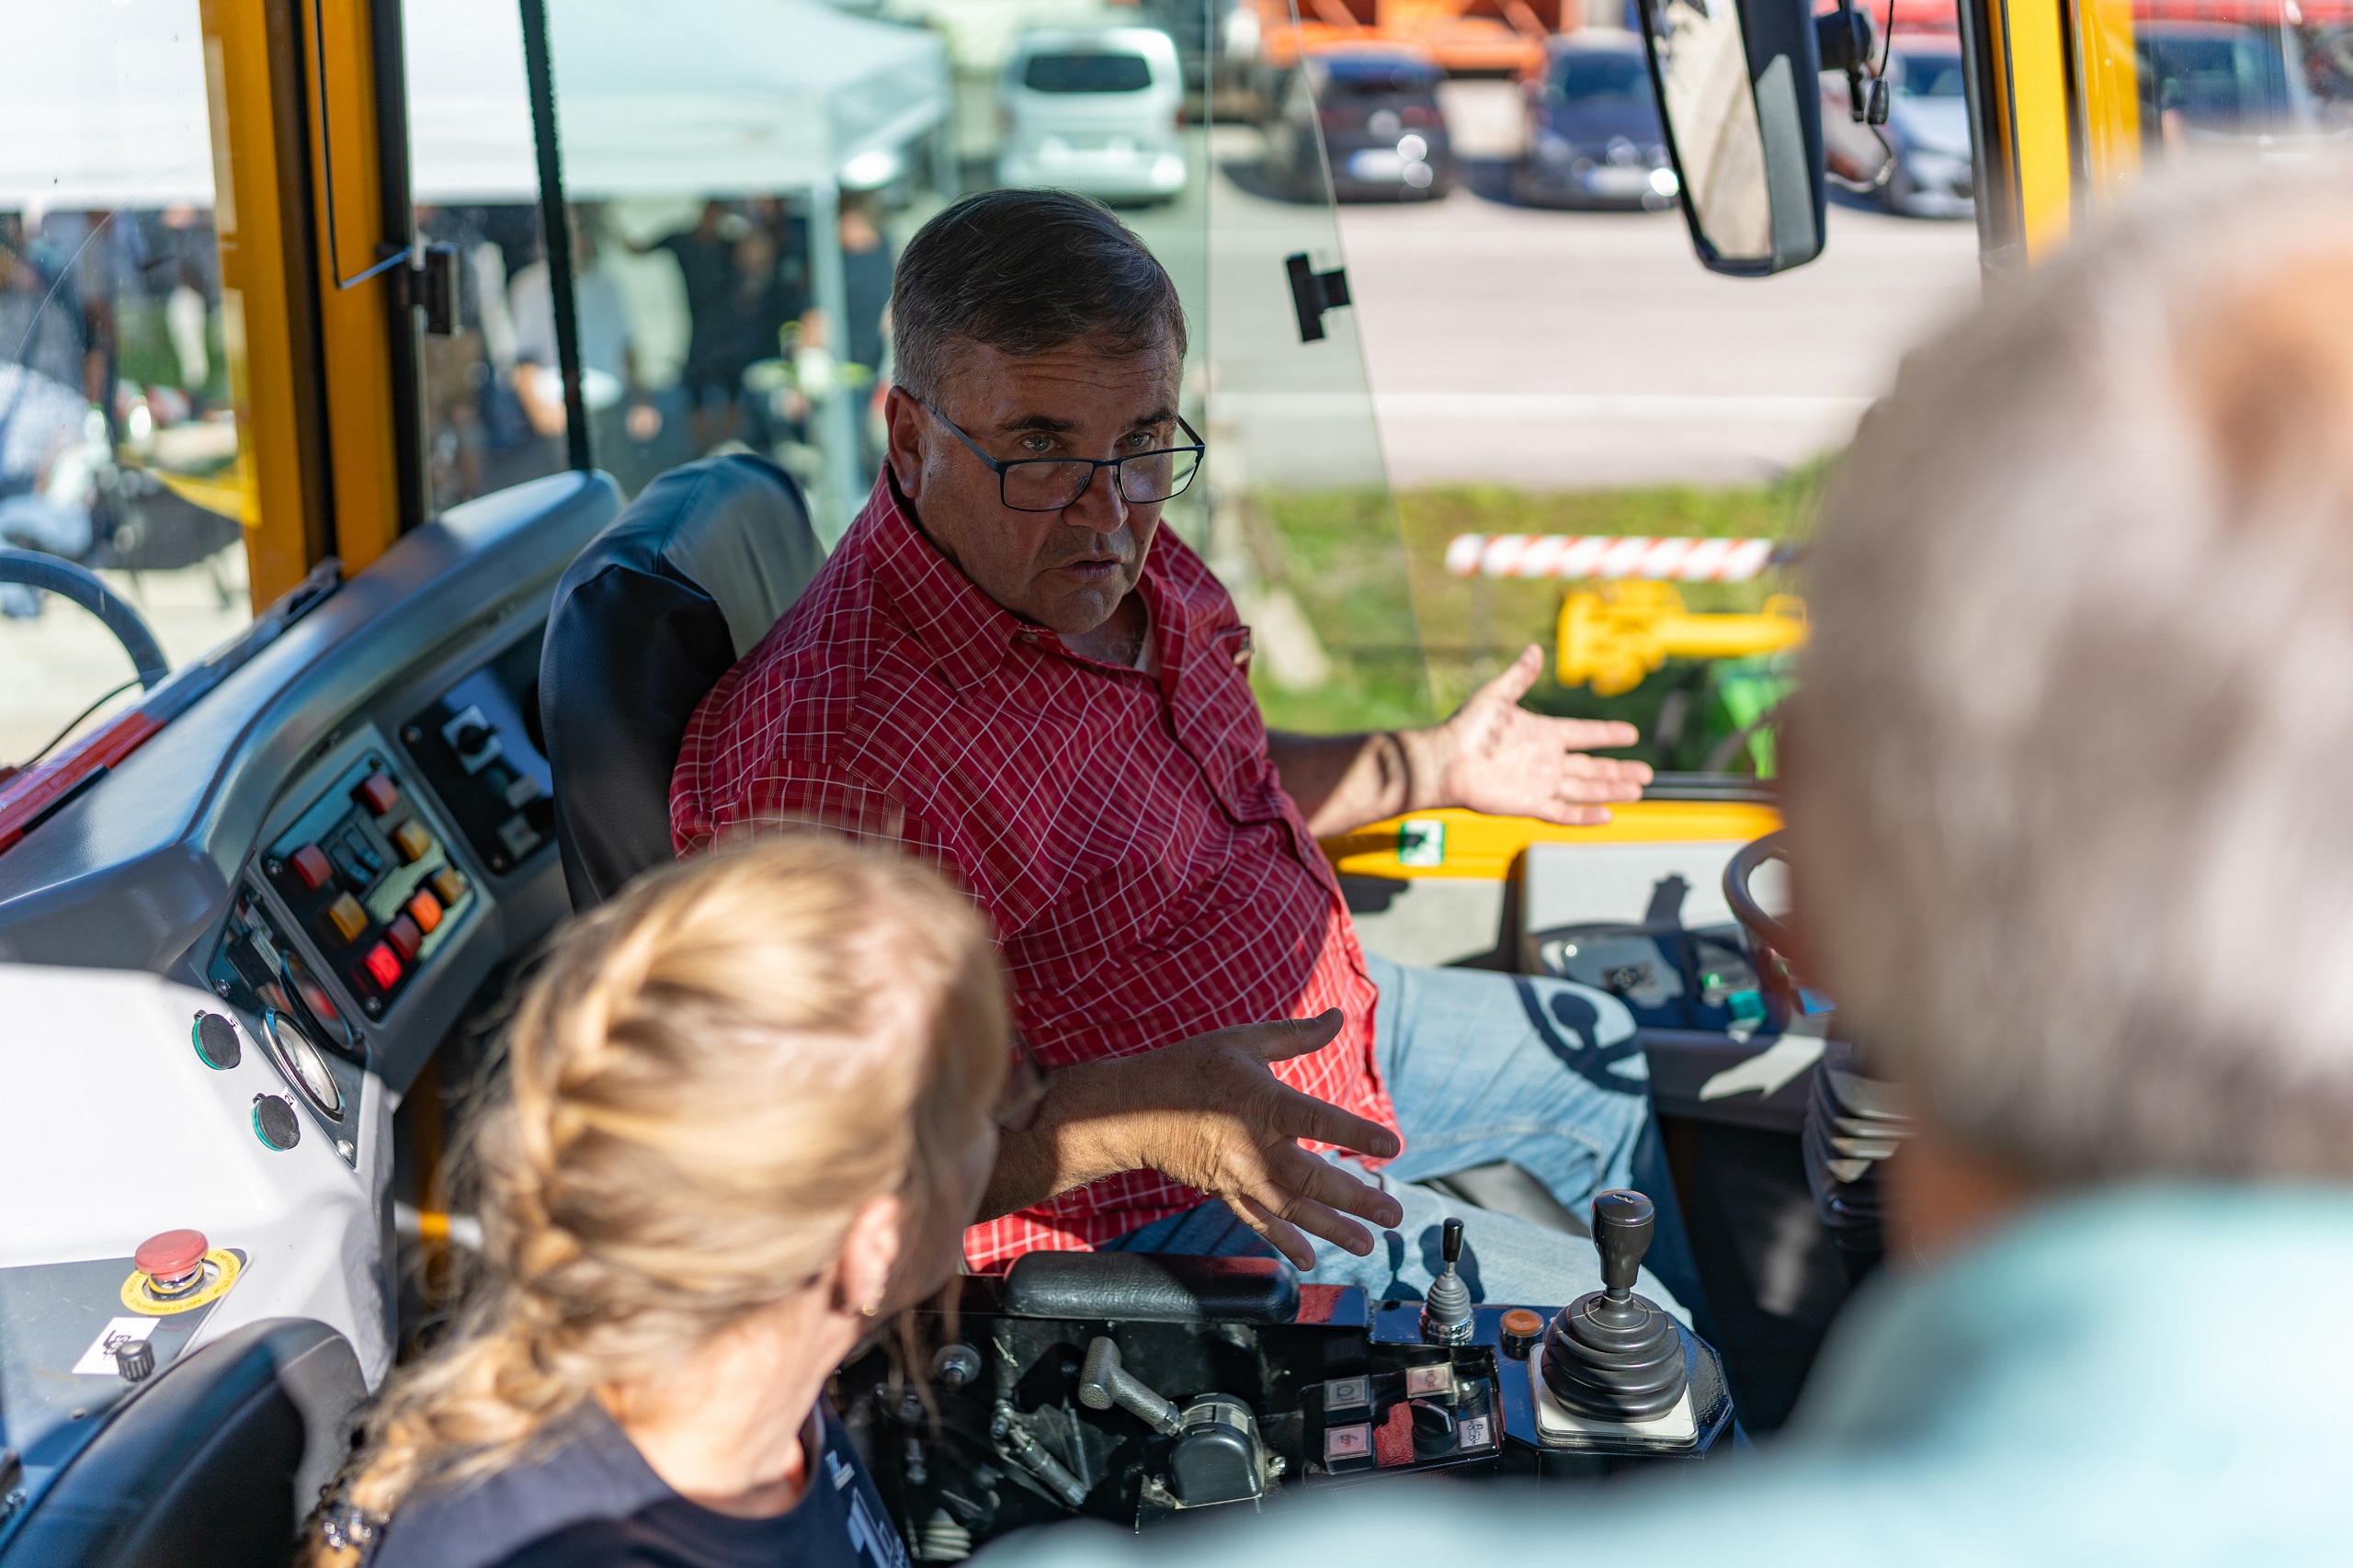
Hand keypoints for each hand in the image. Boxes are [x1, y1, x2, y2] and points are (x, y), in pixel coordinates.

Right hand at [1075, 1011, 1404, 1270]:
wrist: (1132, 1109)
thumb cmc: (1192, 1067)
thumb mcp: (1242, 1040)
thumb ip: (1294, 1035)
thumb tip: (1336, 1016)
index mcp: (1263, 1103)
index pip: (1319, 1121)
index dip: (1357, 1133)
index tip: (1393, 1146)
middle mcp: (1254, 1146)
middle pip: (1312, 1178)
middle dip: (1356, 1199)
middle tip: (1393, 1215)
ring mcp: (1238, 1175)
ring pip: (1291, 1208)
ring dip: (1331, 1228)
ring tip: (1366, 1245)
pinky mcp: (1225, 1192)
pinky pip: (1259, 1221)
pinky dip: (1284, 1241)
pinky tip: (1309, 1258)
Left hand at [1420, 645, 1651, 824]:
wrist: (1444, 761)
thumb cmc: (1466, 728)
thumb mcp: (1496, 696)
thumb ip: (1520, 676)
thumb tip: (1534, 649)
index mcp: (1543, 733)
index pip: (1584, 734)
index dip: (1607, 734)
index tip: (1630, 734)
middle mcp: (1546, 760)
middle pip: (1592, 767)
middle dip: (1619, 770)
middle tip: (1646, 773)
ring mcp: (1540, 783)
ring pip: (1585, 789)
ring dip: (1611, 790)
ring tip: (1638, 790)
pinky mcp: (1530, 804)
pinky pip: (1563, 812)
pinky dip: (1585, 815)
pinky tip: (1608, 814)